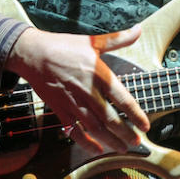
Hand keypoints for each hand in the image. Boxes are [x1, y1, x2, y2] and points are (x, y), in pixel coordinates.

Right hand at [7, 25, 150, 154]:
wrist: (34, 53)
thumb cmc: (64, 46)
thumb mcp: (93, 41)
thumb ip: (118, 39)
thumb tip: (138, 30)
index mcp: (99, 75)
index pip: (123, 100)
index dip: (136, 115)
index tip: (145, 126)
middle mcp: (88, 91)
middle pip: (111, 118)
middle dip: (126, 133)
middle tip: (136, 142)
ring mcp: (73, 103)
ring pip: (95, 128)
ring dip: (110, 140)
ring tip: (122, 148)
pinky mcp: (60, 110)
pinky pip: (74, 131)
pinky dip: (85, 142)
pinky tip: (95, 149)